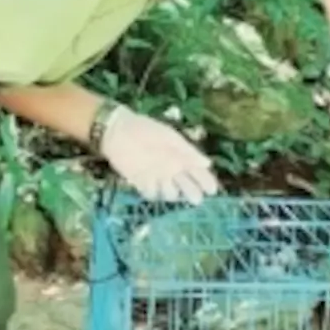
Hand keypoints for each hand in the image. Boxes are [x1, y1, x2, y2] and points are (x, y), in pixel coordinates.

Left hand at [96, 105, 219, 204]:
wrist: (117, 132)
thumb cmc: (146, 130)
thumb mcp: (170, 138)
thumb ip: (188, 151)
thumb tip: (208, 163)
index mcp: (181, 157)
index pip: (199, 173)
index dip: (206, 181)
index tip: (212, 190)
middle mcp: (171, 170)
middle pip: (187, 187)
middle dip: (192, 193)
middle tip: (196, 199)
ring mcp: (157, 177)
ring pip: (170, 193)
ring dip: (172, 193)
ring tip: (171, 187)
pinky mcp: (141, 182)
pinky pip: (151, 193)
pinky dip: (153, 192)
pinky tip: (152, 184)